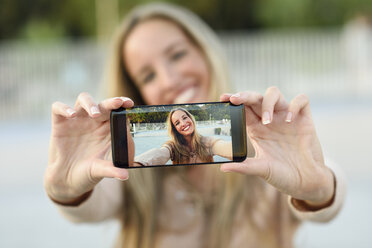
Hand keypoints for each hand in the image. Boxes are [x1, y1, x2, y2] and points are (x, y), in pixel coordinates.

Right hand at [44, 93, 133, 203]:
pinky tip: (71, 115)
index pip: (117, 112)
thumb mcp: (101, 171)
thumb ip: (112, 170)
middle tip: (118, 103)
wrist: (66, 181)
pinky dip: (64, 108)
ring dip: (91, 103)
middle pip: (103, 103)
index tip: (130, 104)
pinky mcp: (60, 124)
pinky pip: (58, 108)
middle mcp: (94, 121)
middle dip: (112, 101)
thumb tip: (125, 176)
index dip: (123, 105)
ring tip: (95, 114)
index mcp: (108, 129)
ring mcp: (77, 120)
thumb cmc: (89, 173)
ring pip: (84, 99)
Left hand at [220, 87, 334, 206]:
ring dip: (268, 102)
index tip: (222, 99)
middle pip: (255, 98)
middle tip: (235, 99)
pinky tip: (289, 120)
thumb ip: (243, 167)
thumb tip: (222, 168)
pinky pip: (301, 100)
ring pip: (274, 94)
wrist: (307, 183)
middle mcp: (270, 120)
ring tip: (267, 121)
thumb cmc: (282, 175)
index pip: (243, 109)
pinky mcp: (305, 119)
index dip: (233, 101)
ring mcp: (286, 118)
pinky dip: (294, 105)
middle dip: (245, 95)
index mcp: (257, 129)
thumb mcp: (261, 169)